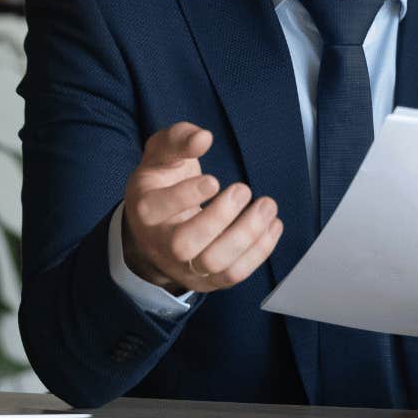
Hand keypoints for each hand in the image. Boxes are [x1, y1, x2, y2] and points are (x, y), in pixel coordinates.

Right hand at [121, 122, 282, 293]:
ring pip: (213, 264)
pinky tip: (273, 225)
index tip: (214, 180)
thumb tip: (203, 137)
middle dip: (219, 218)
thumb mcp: (161, 155)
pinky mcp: (208, 280)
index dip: (186, 195)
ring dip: (247, 235)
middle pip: (183, 245)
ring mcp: (184, 267)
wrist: (157, 229)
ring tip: (267, 206)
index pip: (157, 209)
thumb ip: (178, 140)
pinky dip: (259, 251)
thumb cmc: (162, 184)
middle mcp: (160, 244)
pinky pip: (234, 274)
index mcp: (145, 209)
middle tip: (243, 190)